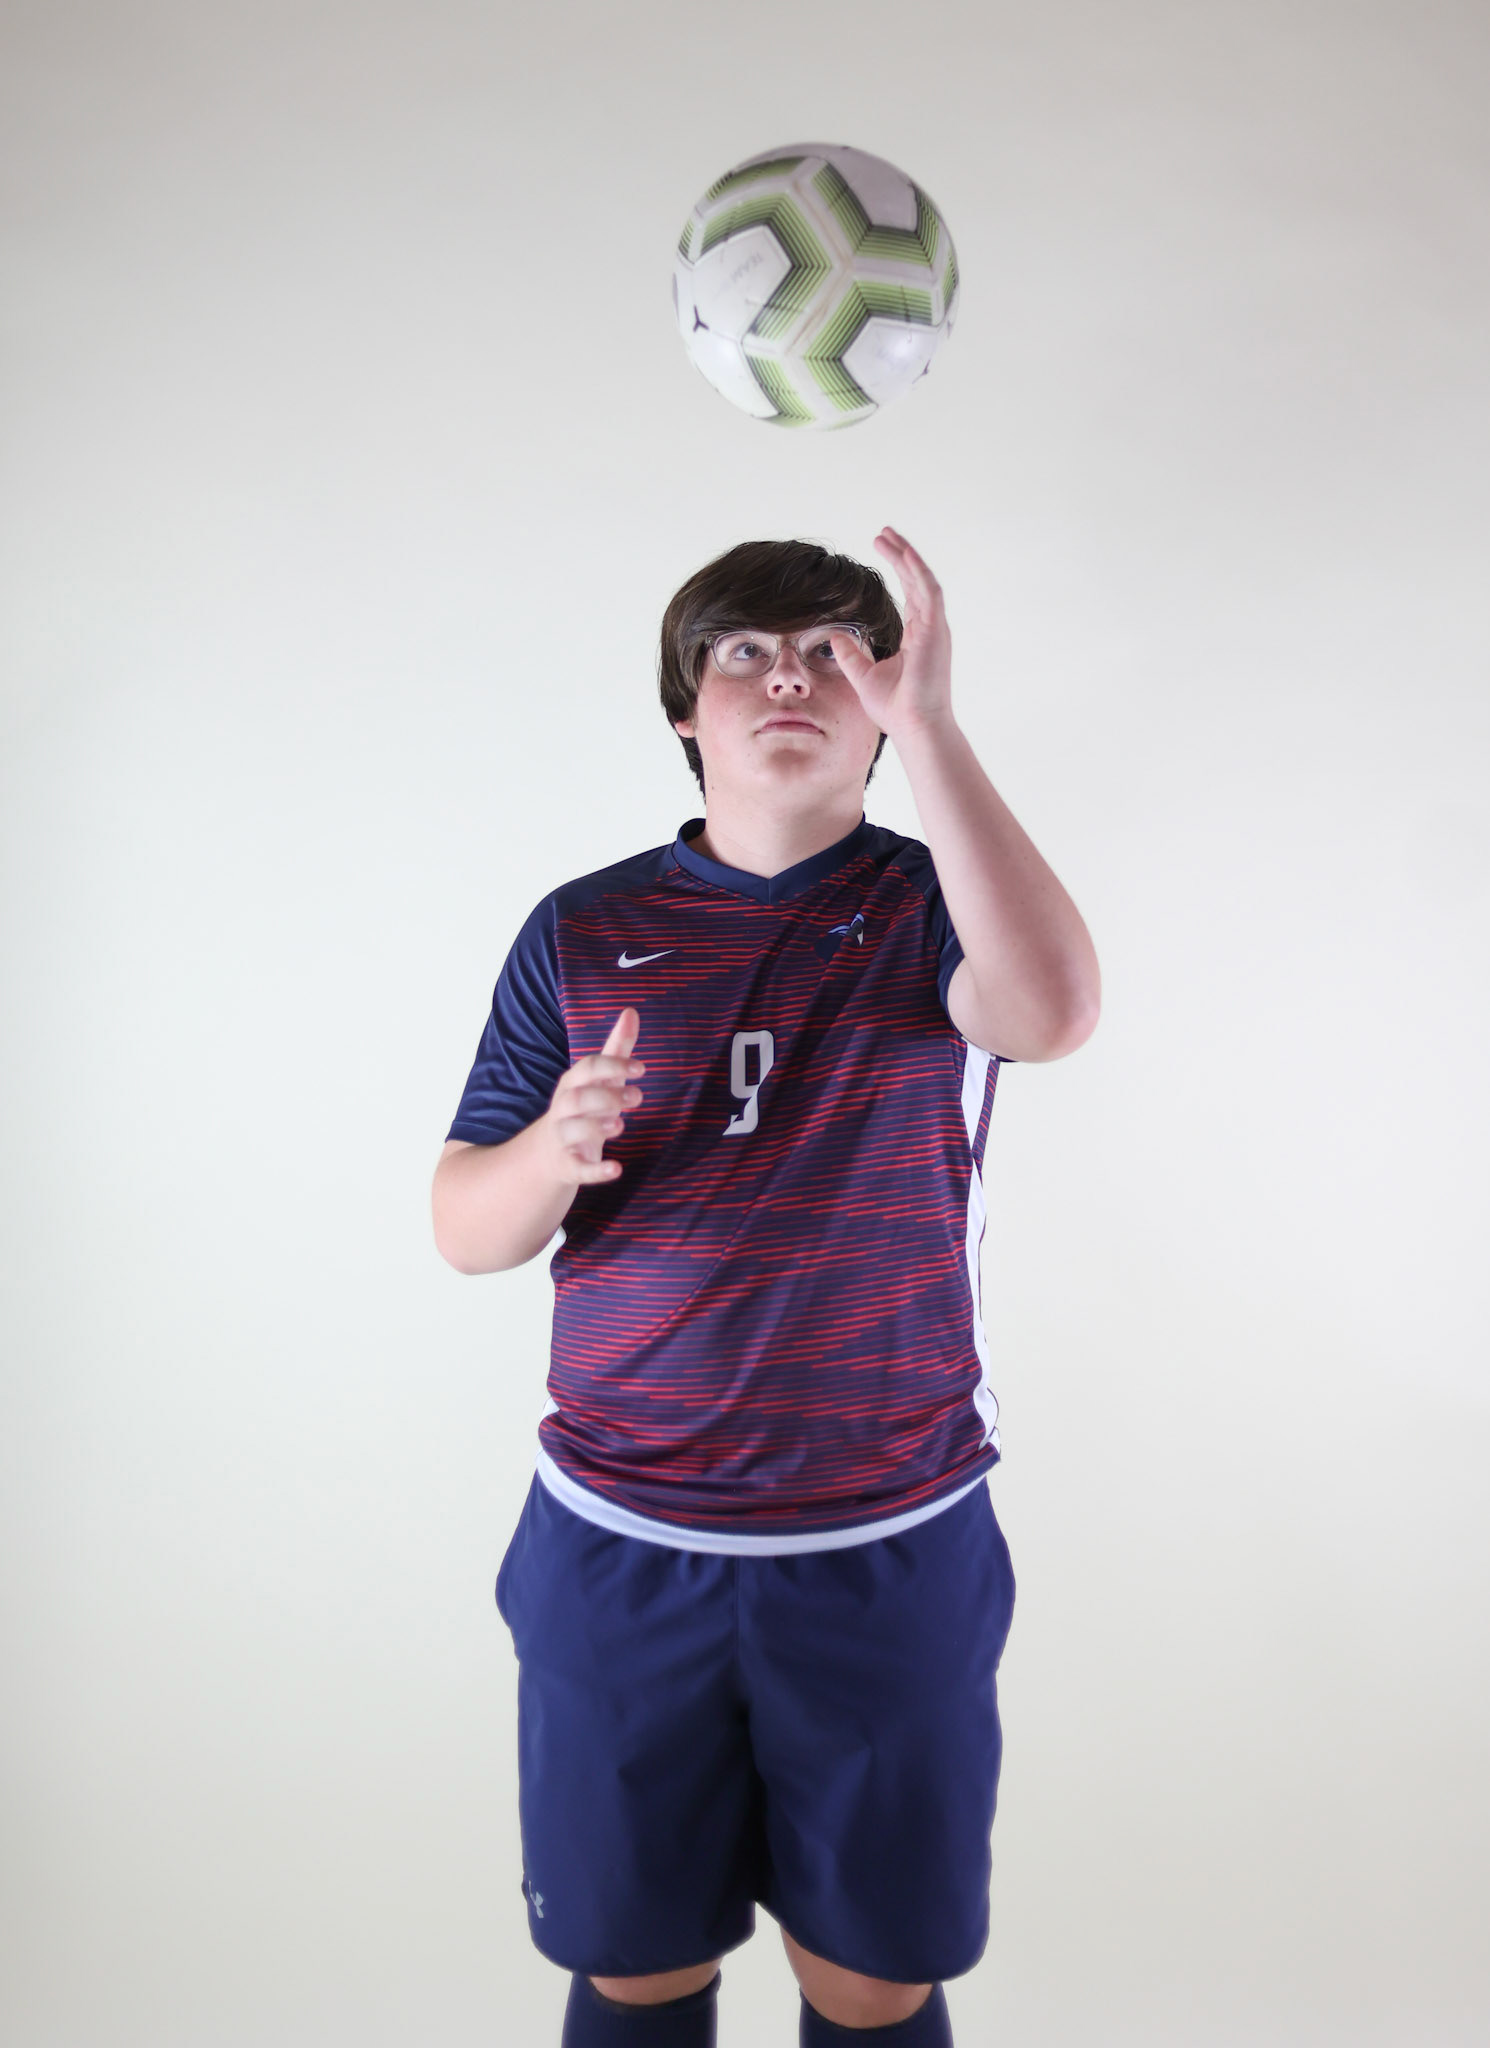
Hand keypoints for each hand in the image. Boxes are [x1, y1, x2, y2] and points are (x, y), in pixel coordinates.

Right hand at [542, 1007, 644, 1185]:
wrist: (546, 1156)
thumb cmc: (581, 1109)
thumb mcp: (599, 1080)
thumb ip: (616, 1049)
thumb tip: (631, 1012)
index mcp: (572, 1084)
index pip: (587, 1067)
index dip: (613, 1065)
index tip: (641, 1069)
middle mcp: (563, 1109)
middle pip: (578, 1098)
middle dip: (607, 1097)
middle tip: (638, 1098)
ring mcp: (562, 1138)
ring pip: (572, 1130)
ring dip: (595, 1126)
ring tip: (620, 1126)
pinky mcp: (567, 1166)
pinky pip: (577, 1169)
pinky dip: (595, 1170)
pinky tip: (616, 1169)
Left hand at [830, 527, 954, 740]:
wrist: (914, 727)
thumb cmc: (894, 708)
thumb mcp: (862, 675)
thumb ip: (849, 653)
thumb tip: (833, 634)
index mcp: (917, 637)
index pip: (910, 595)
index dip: (897, 570)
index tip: (881, 550)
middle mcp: (929, 629)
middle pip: (916, 581)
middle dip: (900, 555)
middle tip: (883, 534)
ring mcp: (935, 629)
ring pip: (923, 581)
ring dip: (907, 556)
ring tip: (889, 536)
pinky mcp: (935, 632)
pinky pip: (929, 592)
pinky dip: (918, 571)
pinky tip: (905, 554)